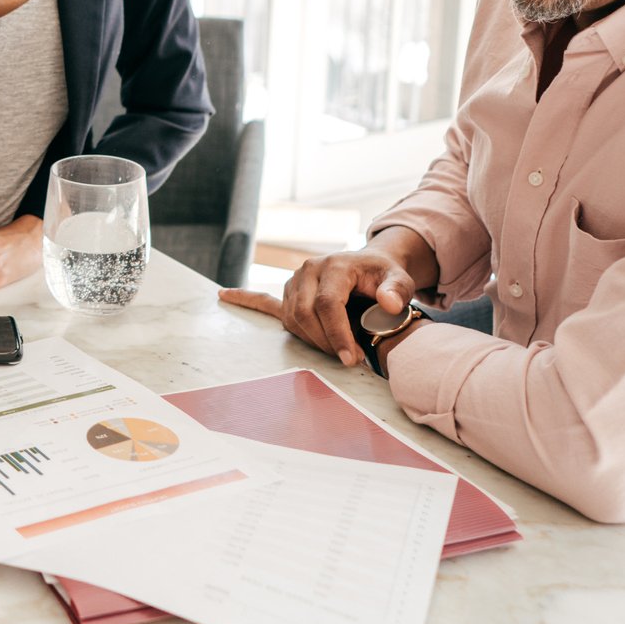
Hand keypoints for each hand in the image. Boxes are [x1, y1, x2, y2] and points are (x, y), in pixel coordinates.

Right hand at [218, 230, 434, 368]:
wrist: (373, 265)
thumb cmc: (385, 276)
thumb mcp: (400, 279)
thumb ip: (398, 290)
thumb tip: (388, 304)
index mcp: (333, 265)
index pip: (327, 304)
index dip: (337, 334)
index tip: (351, 358)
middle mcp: (309, 269)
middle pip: (305, 314)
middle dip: (325, 341)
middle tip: (347, 358)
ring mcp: (295, 281)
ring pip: (293, 319)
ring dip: (311, 339)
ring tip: (334, 348)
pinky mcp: (289, 292)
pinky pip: (265, 299)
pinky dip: (245, 298)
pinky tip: (224, 295)